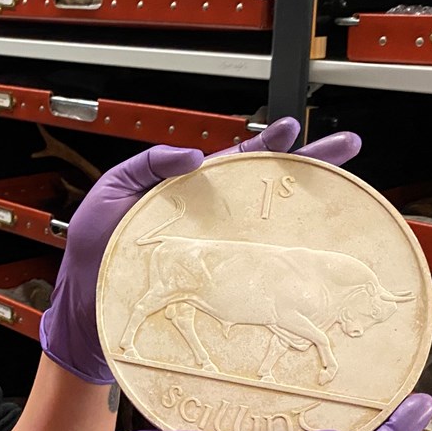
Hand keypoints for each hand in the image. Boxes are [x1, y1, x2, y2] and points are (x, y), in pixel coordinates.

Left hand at [38, 117, 361, 383]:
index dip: (265, 144)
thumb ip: (147, 165)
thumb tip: (195, 154)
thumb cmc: (94, 250)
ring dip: (310, 208)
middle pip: (267, 188)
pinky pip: (259, 270)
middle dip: (308, 165)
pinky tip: (314, 254)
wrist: (85, 303)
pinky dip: (289, 263)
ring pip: (272, 225)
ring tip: (345, 185)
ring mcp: (218, 252)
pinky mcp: (218, 285)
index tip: (292, 128)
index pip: (234, 161)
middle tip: (346, 145)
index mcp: (187, 192)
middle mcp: (211, 221)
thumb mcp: (112, 192)